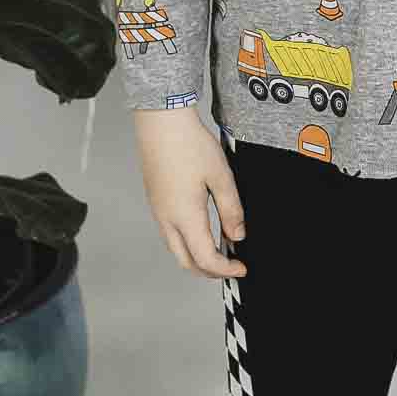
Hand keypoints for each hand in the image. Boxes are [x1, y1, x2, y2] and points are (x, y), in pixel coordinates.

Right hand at [132, 108, 247, 280]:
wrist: (161, 123)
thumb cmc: (188, 144)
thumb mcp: (221, 177)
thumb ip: (232, 210)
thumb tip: (237, 235)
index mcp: (185, 216)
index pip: (206, 259)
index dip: (226, 270)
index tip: (241, 268)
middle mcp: (167, 219)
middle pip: (186, 262)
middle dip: (210, 272)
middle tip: (230, 266)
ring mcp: (158, 211)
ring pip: (176, 249)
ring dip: (197, 258)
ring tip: (220, 249)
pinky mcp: (156, 202)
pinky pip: (170, 233)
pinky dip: (188, 242)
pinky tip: (203, 230)